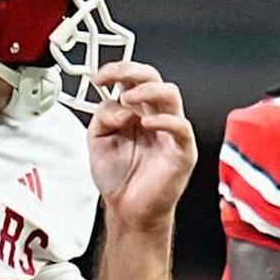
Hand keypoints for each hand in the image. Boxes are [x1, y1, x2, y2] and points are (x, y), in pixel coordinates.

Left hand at [88, 61, 196, 231]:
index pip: (133, 78)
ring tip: (128, 98)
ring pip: (171, 95)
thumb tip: (118, 105)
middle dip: (133, 71)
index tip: (100, 76)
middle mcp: (154, 116)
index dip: (117, 70)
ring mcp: (169, 131)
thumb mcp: (97, 140)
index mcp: (135, 111)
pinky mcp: (182, 151)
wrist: (127, 209)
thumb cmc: (118, 176)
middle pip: (154, 78)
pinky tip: (146, 123)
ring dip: (148, 90)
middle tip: (115, 77)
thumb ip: (103, 116)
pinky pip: (182, 128)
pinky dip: (165, 121)